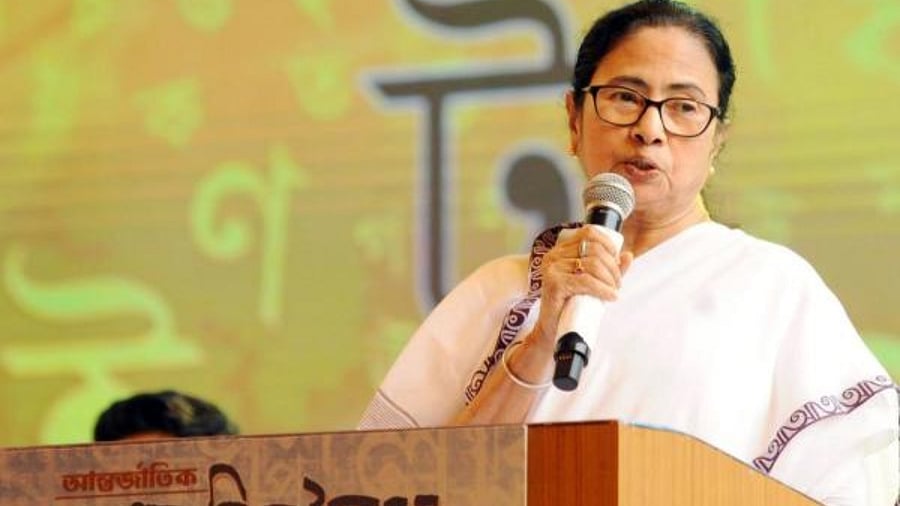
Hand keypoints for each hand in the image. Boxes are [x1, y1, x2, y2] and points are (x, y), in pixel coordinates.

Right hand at [530, 226, 632, 348]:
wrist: (553, 330)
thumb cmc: (572, 305)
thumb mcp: (594, 283)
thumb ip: (610, 268)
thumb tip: (628, 255)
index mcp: (561, 250)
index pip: (588, 233)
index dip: (608, 244)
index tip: (616, 262)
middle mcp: (554, 256)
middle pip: (594, 249)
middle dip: (613, 267)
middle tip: (617, 284)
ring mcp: (552, 269)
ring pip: (592, 264)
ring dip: (610, 279)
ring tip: (613, 291)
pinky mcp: (554, 284)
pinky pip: (586, 281)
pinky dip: (603, 289)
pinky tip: (610, 296)